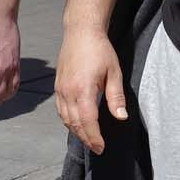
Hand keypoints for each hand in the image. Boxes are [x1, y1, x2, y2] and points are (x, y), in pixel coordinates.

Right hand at [54, 27, 127, 153]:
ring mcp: (60, 89)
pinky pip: (61, 110)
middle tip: (97, 148)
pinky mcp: (57, 86)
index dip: (94, 137)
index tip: (101, 148)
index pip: (87, 121)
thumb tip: (121, 117)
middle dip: (86, 138)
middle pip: (75, 124)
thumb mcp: (114, 72)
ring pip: (66, 119)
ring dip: (76, 131)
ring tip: (88, 139)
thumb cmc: (100, 49)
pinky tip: (76, 123)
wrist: (81, 31)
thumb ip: (116, 96)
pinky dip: (68, 120)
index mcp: (83, 89)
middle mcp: (68, 92)